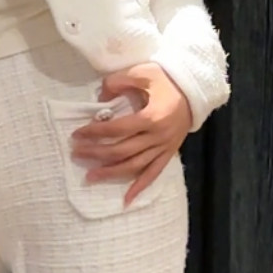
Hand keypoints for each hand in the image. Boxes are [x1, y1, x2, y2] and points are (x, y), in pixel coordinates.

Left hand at [68, 63, 191, 206]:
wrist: (197, 91)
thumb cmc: (168, 80)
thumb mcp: (143, 73)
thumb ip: (119, 81)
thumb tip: (100, 97)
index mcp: (151, 117)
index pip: (116, 129)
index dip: (95, 132)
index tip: (77, 134)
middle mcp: (157, 136)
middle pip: (122, 150)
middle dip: (96, 153)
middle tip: (76, 153)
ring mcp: (164, 147)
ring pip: (134, 166)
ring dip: (111, 173)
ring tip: (90, 177)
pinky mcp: (169, 153)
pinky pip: (154, 173)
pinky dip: (140, 187)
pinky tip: (126, 199)